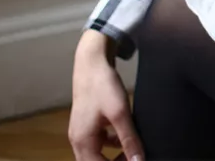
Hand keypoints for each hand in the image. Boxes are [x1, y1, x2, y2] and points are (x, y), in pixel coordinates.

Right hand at [69, 31, 142, 160]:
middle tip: (136, 159)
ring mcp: (82, 132)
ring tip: (134, 152)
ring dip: (114, 157)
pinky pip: (100, 142)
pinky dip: (113, 144)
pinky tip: (127, 136)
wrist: (92, 62)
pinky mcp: (88, 123)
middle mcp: (78, 140)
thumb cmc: (103, 86)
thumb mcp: (120, 114)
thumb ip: (129, 139)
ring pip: (98, 154)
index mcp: (83, 142)